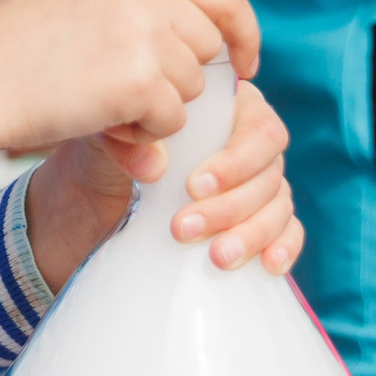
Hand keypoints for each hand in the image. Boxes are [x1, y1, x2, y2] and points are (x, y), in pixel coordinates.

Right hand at [0, 0, 257, 231]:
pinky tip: (101, 119)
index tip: (244, 61)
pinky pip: (172, 119)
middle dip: (183, 78)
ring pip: (193, 85)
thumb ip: (149, 13)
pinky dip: (145, 133)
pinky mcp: (137, 80)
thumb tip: (226, 49)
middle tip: (129, 92)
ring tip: (102, 101)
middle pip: (209, 44)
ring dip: (160, 106)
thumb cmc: (21, 51)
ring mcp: (143, 32)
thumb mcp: (88, 3)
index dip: (242, 30)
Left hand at [23, 81, 303, 288]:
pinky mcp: (258, 221)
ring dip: (251, 234)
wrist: (89, 200)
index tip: (195, 186)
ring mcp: (258, 185)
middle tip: (184, 229)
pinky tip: (269, 265)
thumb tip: (154, 164)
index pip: (257, 127)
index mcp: (226, 110)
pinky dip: (283, 247)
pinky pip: (287, 231)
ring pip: (278, 206)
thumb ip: (126, 140)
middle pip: (269, 173)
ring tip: (217, 258)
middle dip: (229, 206)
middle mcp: (250, 145)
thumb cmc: (106, 156)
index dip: (235, 160)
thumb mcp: (106, 140)